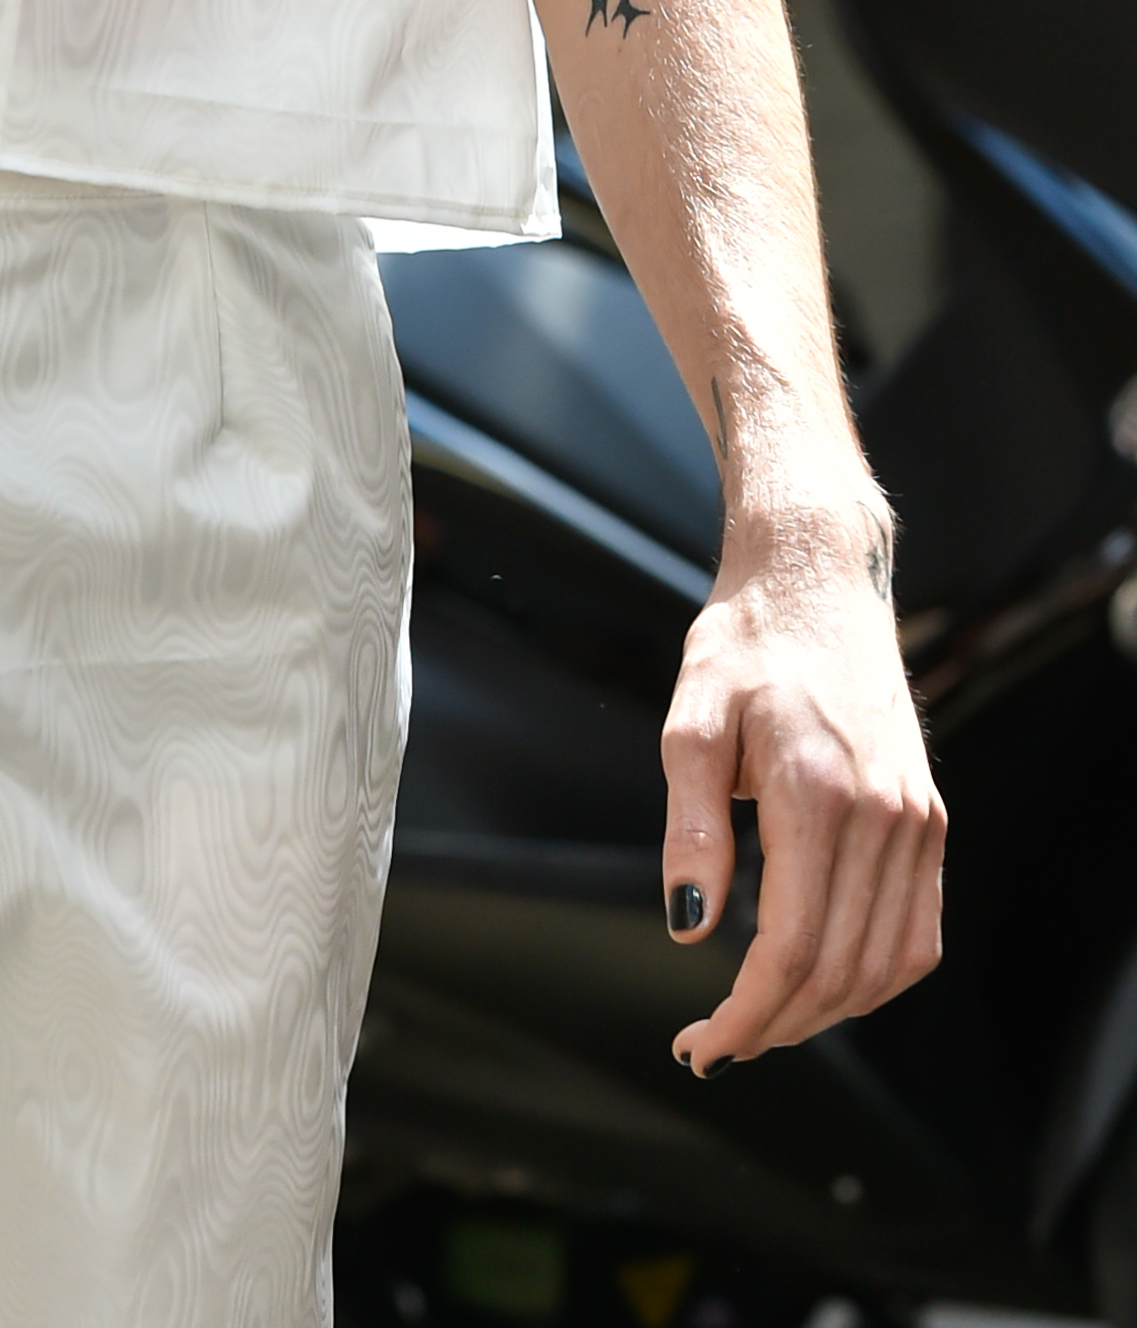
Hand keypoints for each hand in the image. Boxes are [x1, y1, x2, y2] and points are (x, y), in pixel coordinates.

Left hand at [660, 506, 943, 1071]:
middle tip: (715, 1045)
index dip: (744, 1013)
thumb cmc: (746, 640)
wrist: (818, 577)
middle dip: (775, 1027)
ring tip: (761, 1023)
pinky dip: (875, 977)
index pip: (790, 948)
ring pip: (886, 966)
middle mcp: (885, 816)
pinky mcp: (930, 820)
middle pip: (839, 972)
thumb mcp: (691, 718)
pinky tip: (824, 983)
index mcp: (819, 793)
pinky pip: (919, 933)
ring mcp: (918, 820)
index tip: (700, 1043)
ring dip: (825, 1014)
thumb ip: (690, 826)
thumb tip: (690, 929)